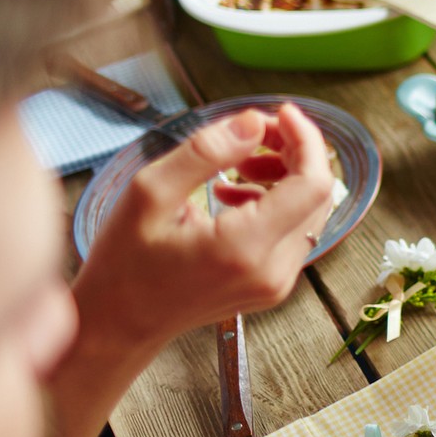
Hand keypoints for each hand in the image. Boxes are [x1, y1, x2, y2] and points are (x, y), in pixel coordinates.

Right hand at [73, 103, 334, 344]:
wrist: (118, 324)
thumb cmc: (124, 262)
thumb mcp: (150, 193)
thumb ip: (206, 153)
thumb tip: (255, 122)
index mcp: (244, 248)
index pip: (313, 184)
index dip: (306, 140)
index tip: (282, 112)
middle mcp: (272, 271)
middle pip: (317, 194)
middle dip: (294, 151)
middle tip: (252, 132)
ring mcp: (277, 283)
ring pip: (309, 210)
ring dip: (285, 175)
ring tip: (237, 164)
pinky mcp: (273, 285)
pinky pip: (293, 230)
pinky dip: (276, 201)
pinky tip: (233, 193)